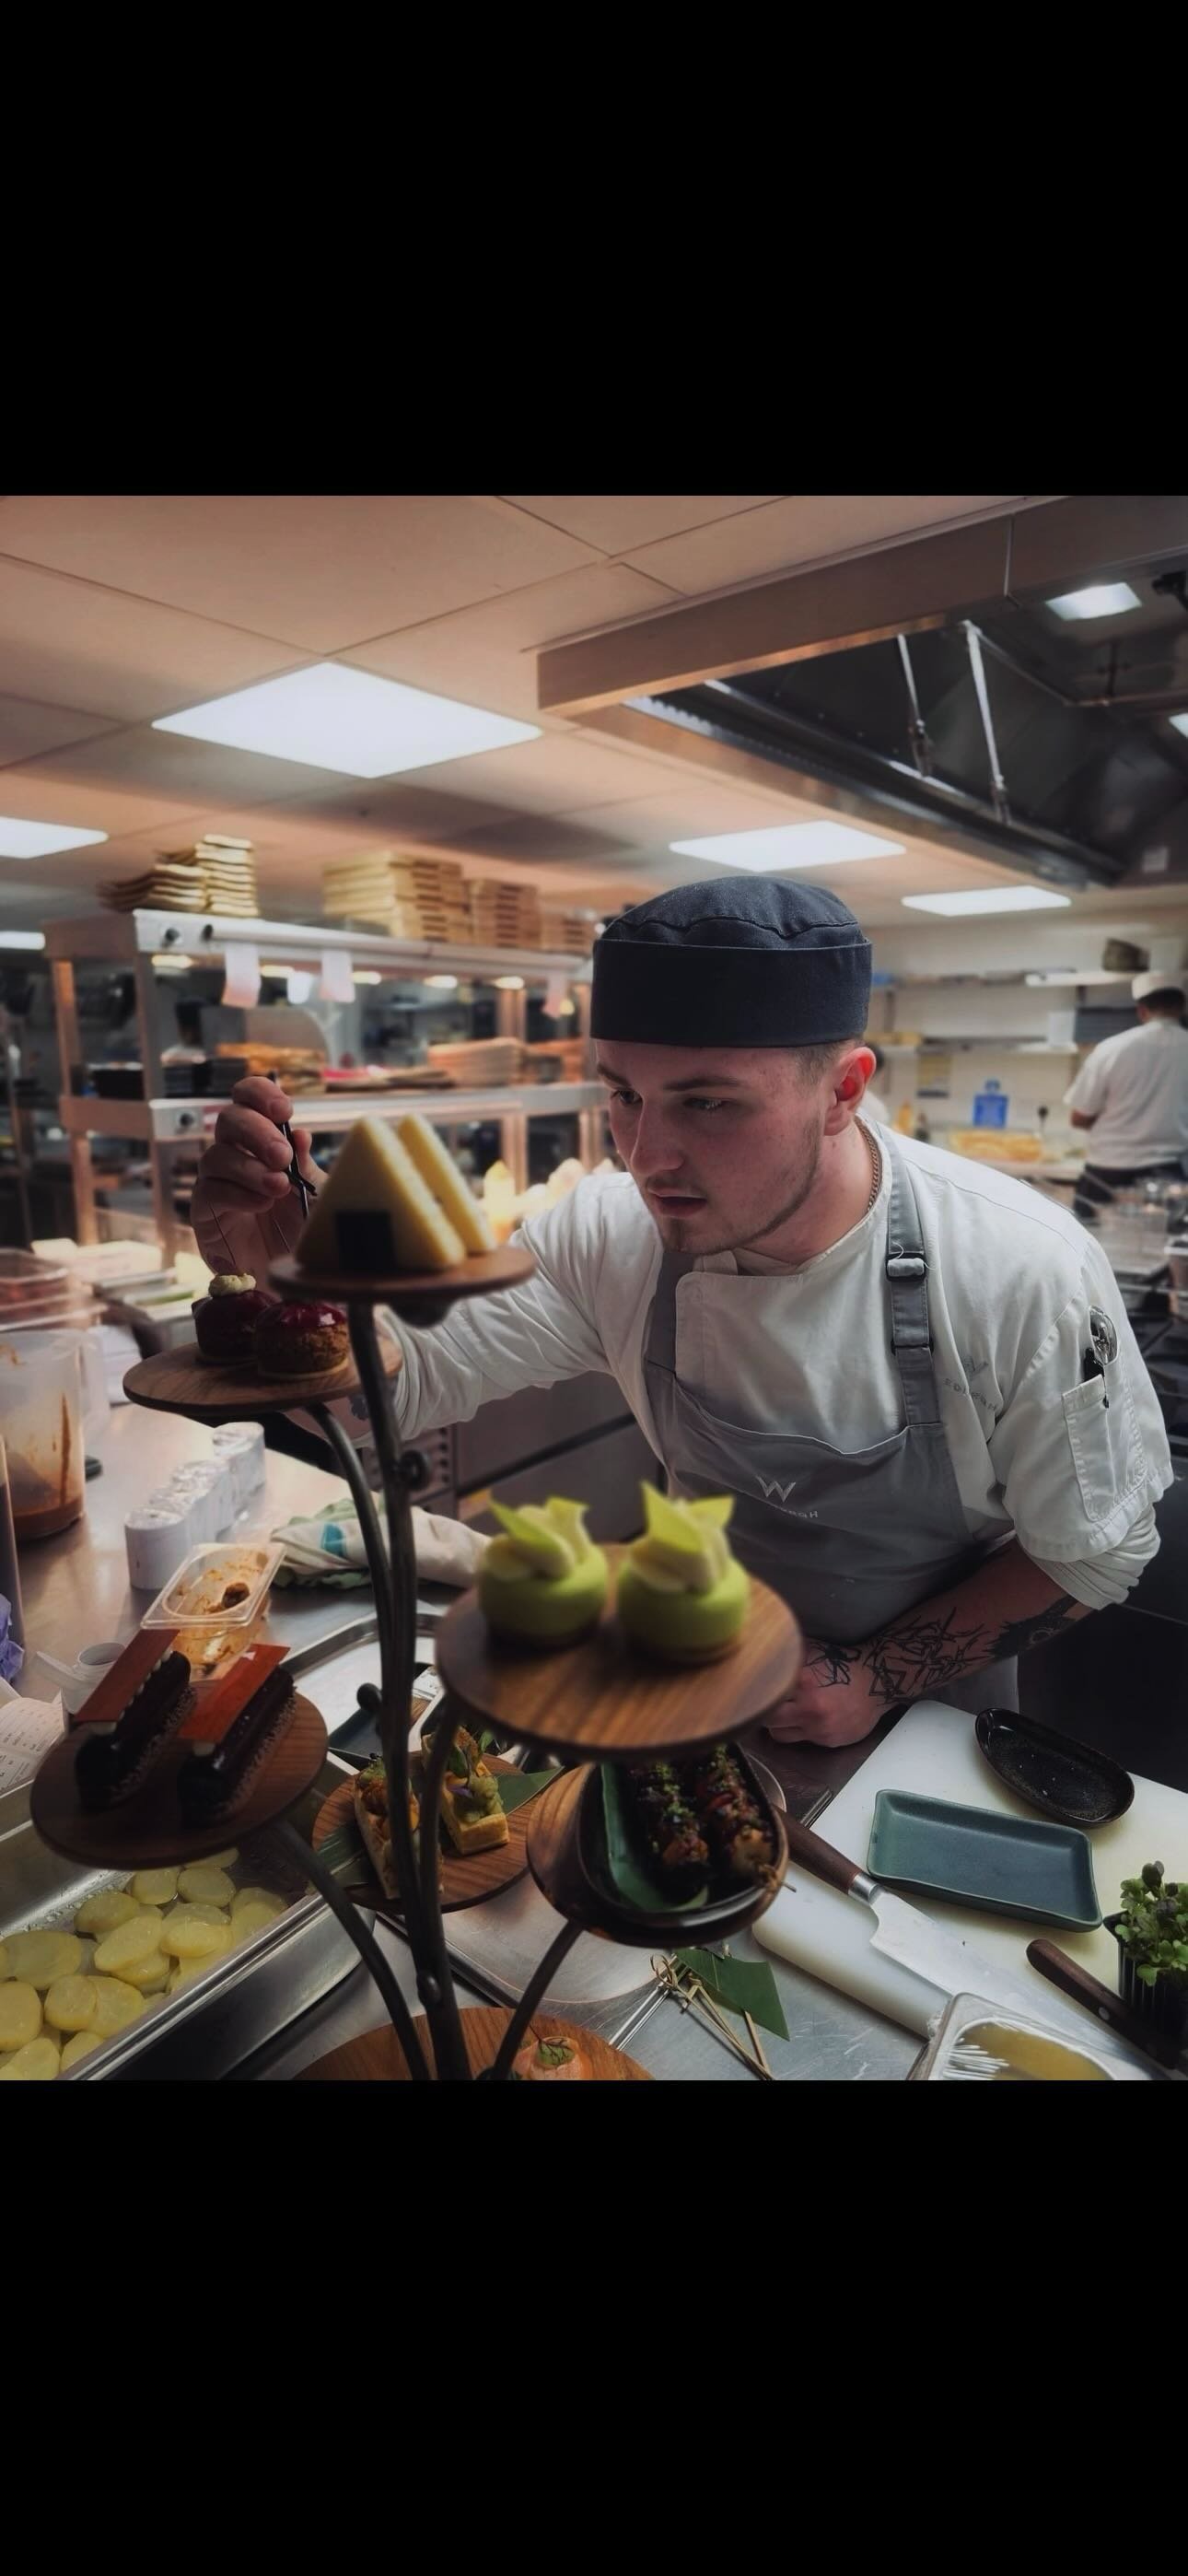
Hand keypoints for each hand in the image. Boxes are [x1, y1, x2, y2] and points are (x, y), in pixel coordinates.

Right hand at [190, 1076, 321, 1280]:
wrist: (291, 1278)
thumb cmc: (303, 1230)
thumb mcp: (314, 1195)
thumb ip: (305, 1165)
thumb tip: (299, 1133)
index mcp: (263, 1140)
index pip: (248, 1099)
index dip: (260, 1095)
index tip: (283, 1110)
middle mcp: (236, 1154)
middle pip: (227, 1119)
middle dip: (255, 1131)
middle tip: (281, 1156)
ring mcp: (217, 1182)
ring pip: (216, 1156)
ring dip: (249, 1169)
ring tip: (277, 1188)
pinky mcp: (205, 1213)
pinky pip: (210, 1192)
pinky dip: (237, 1194)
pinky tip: (261, 1205)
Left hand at [765, 1638, 883, 1747]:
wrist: (876, 1682)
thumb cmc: (843, 1665)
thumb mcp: (813, 1652)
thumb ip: (787, 1656)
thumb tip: (760, 1651)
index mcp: (803, 1681)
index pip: (766, 1693)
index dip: (757, 1693)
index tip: (751, 1692)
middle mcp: (809, 1707)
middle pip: (767, 1719)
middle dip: (762, 1713)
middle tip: (762, 1706)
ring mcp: (818, 1727)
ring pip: (779, 1734)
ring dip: (777, 1725)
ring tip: (782, 1714)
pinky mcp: (828, 1740)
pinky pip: (802, 1740)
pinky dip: (799, 1731)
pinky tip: (804, 1720)